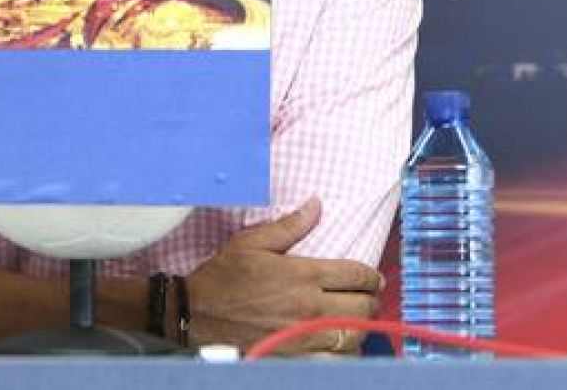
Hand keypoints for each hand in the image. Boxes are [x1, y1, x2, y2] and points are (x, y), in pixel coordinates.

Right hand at [185, 197, 383, 354]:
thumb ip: (290, 225)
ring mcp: (302, 335)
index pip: (357, 275)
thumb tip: (316, 204)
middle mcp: (309, 306)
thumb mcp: (252, 242)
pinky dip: (343, 354)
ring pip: (352, 335)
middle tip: (368, 299)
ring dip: (361, 327)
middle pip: (362, 307)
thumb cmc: (223, 277)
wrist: (194, 315)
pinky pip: (333, 360)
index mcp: (305, 275)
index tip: (373, 279)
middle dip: (370, 301)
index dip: (371, 277)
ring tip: (356, 321)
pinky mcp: (293, 356)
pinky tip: (340, 346)